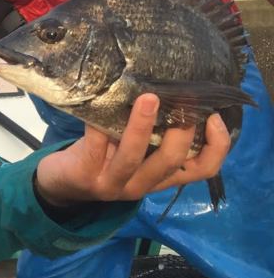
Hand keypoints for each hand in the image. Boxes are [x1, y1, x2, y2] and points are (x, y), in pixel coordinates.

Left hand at [35, 94, 230, 205]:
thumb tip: (171, 93)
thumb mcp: (133, 151)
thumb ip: (153, 135)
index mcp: (159, 177)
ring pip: (134, 157)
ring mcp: (113, 183)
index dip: (216, 147)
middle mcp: (141, 184)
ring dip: (142, 127)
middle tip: (181, 101)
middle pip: (171, 163)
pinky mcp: (86, 174)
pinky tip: (101, 104)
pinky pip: (95, 146)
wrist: (60, 182)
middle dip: (180, 132)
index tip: (215, 118)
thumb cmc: (102, 157)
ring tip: (148, 98)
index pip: (201, 170)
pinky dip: (99, 125)